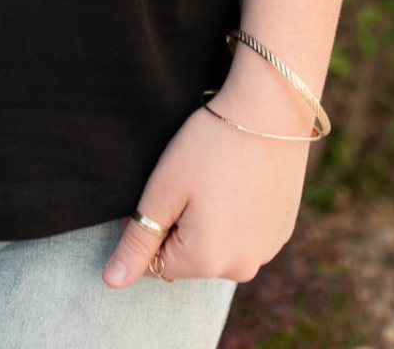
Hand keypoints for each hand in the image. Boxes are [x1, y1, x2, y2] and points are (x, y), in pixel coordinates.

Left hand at [102, 70, 313, 286]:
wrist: (269, 112)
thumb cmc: (208, 146)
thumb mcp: (162, 191)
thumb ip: (137, 243)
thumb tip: (112, 282)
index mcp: (206, 261)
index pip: (156, 263)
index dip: (150, 226)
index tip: (162, 189)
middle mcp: (241, 269)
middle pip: (189, 257)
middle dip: (180, 225)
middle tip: (189, 180)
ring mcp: (266, 251)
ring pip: (217, 246)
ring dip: (208, 222)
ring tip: (214, 178)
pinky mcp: (281, 232)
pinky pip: (244, 234)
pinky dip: (235, 215)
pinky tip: (237, 180)